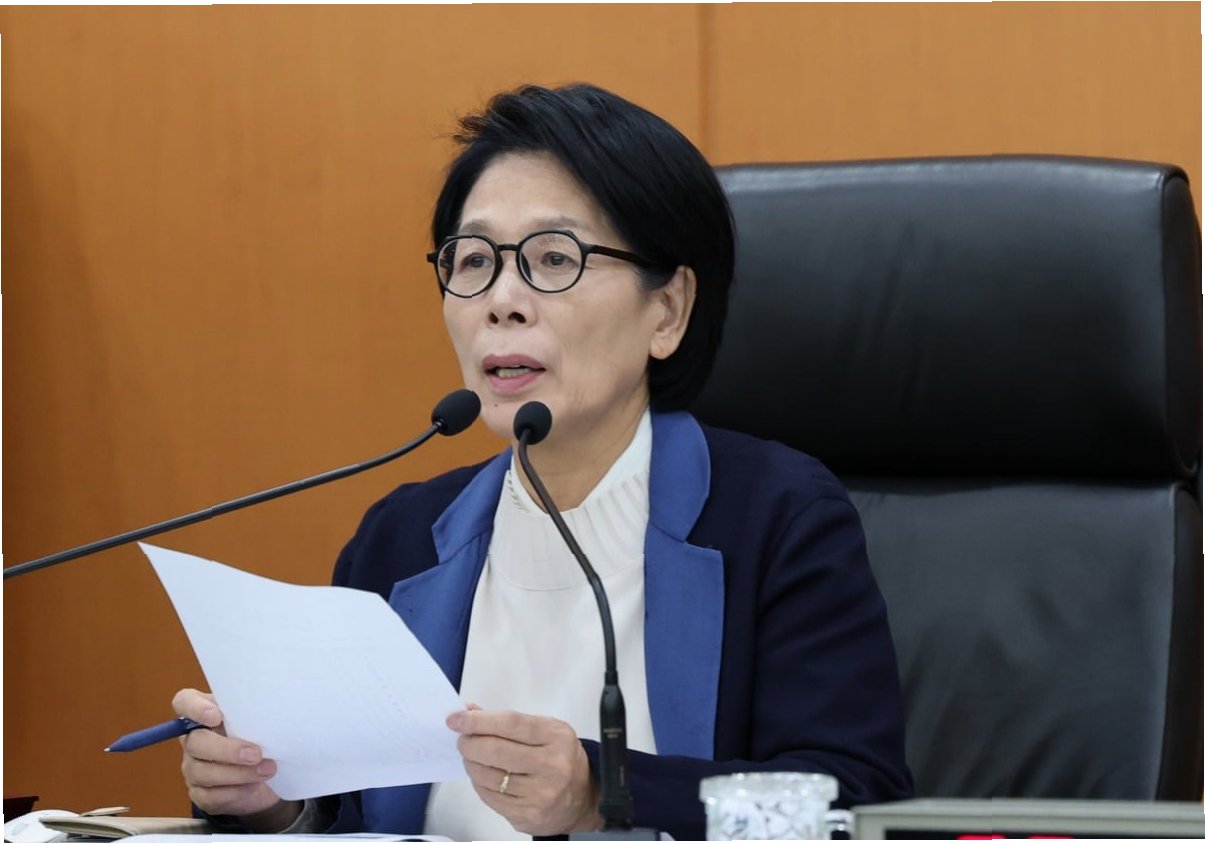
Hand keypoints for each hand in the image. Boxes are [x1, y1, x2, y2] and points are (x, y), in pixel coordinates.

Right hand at [172, 688, 300, 831]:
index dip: (195, 708)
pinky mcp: (201, 794)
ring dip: (238, 773)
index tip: (216, 716)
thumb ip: (254, 712)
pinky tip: (254, 786)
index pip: (184, 702)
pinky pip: (211, 795)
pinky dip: (236, 791)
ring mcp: (193, 768)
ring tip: (266, 770)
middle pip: (195, 742)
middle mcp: (193, 740)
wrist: (265, 773)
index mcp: (204, 713)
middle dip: (227, 750)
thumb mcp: (257, 720)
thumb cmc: (259, 737)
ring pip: (202, 772)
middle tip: (256, 754)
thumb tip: (272, 710)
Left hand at [447, 706, 601, 836]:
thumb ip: (509, 722)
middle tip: (462, 740)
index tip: (456, 719)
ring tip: (471, 756)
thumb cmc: (559, 757)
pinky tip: (482, 775)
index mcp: (557, 737)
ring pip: (487, 776)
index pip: (510, 724)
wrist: (581, 800)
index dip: (479, 721)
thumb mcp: (545, 731)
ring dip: (471, 763)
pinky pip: (489, 797)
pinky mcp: (526, 815)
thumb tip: (469, 713)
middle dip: (470, 743)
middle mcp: (551, 766)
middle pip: (495, 751)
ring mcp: (539, 794)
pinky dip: (479, 783)